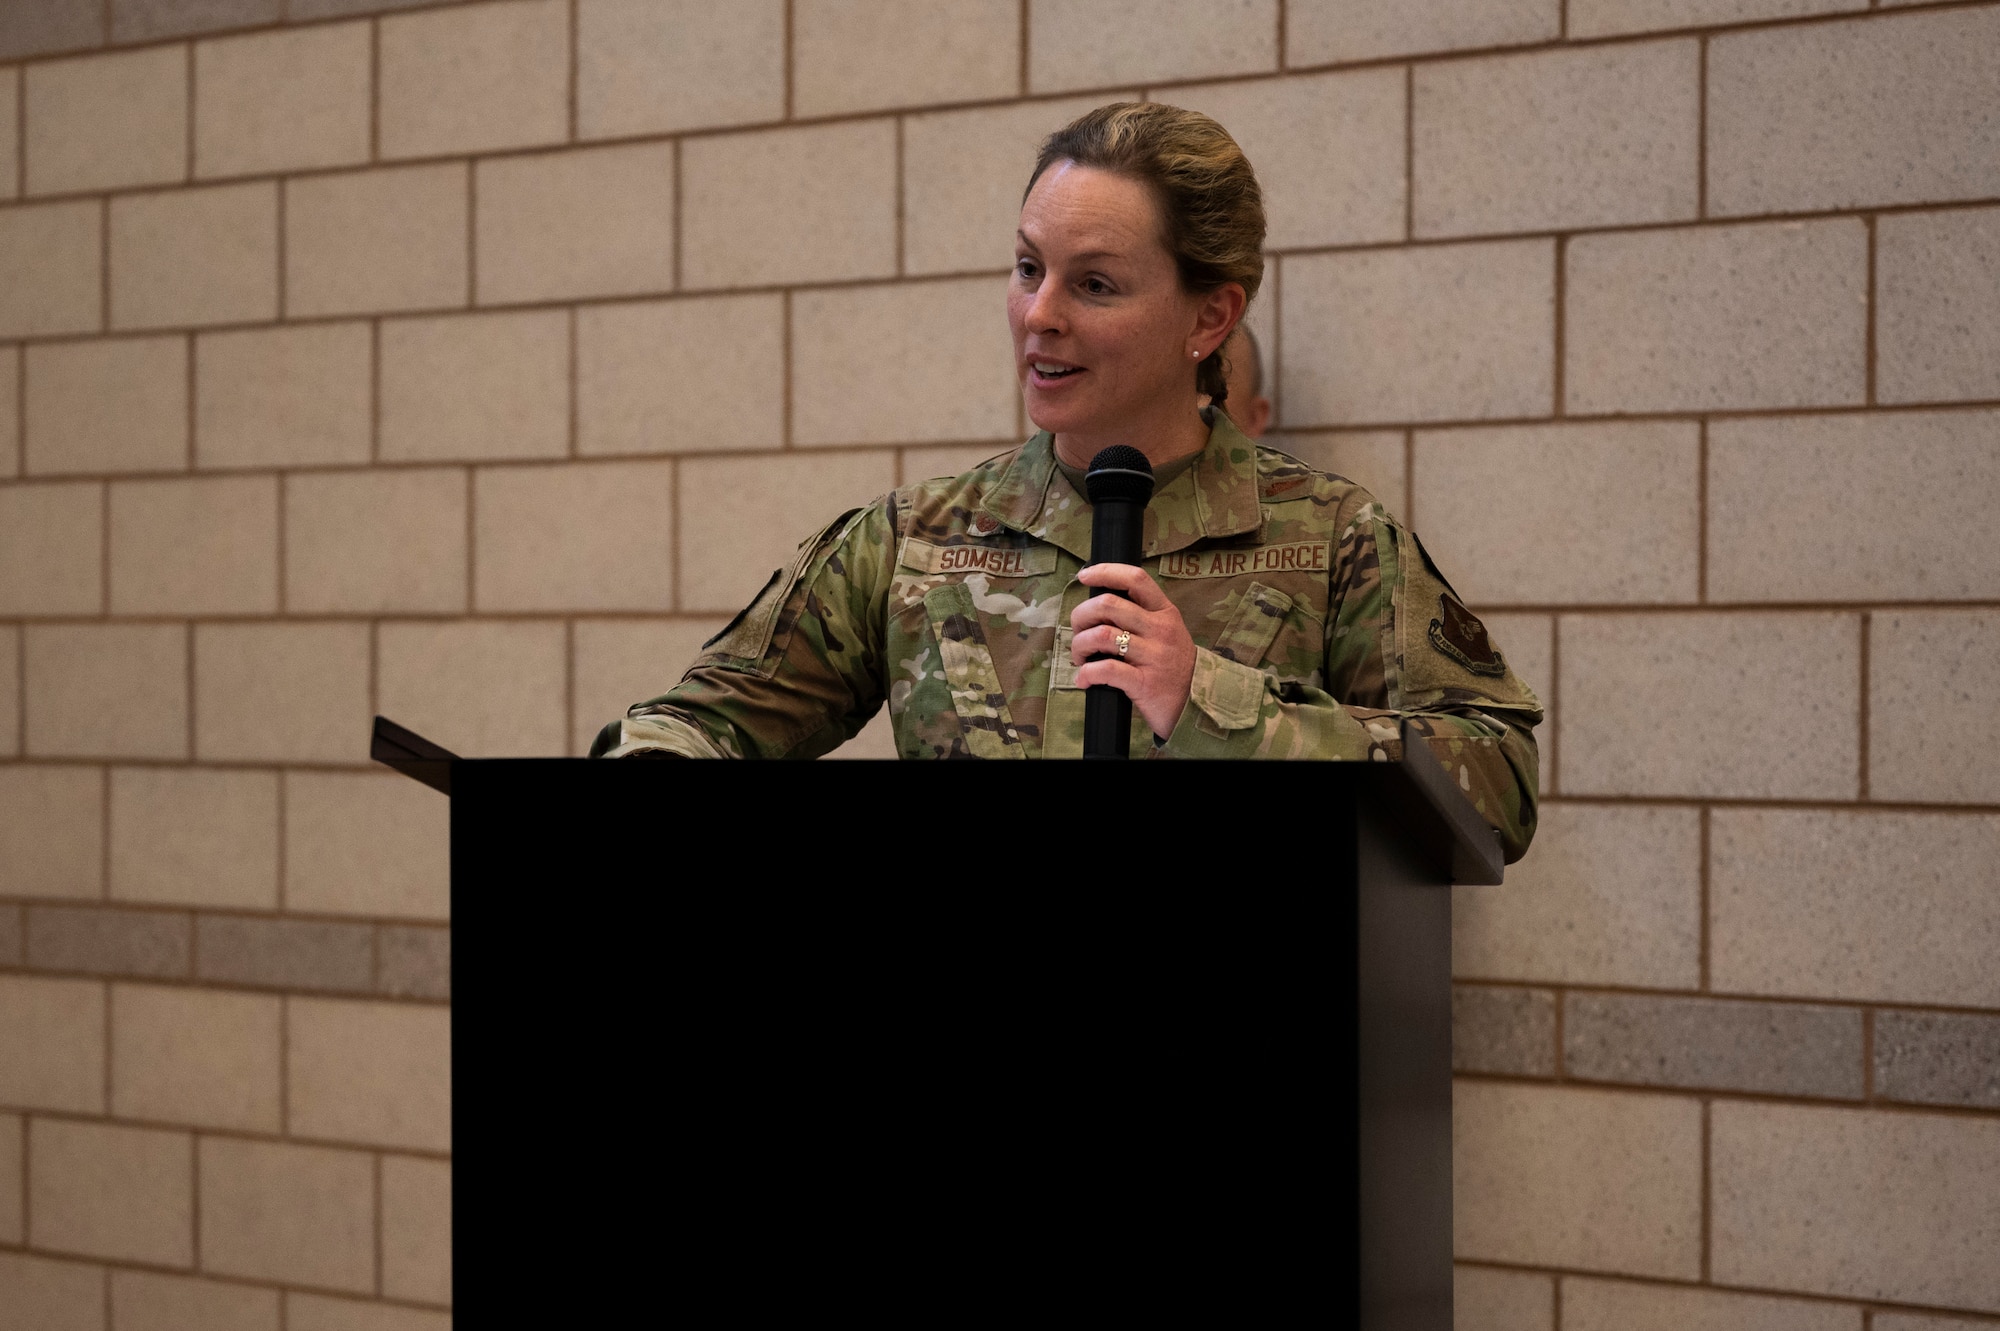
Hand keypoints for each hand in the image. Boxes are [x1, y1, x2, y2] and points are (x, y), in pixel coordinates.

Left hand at [1070, 563, 1195, 738]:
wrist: (1195, 703)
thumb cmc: (1172, 665)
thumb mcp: (1166, 631)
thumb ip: (1140, 615)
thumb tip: (1098, 605)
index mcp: (1164, 612)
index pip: (1135, 579)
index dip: (1105, 572)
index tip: (1084, 576)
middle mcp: (1160, 630)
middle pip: (1109, 604)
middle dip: (1081, 615)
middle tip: (1078, 630)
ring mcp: (1154, 656)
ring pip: (1102, 635)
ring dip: (1080, 645)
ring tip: (1080, 657)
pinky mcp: (1145, 683)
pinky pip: (1106, 670)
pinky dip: (1086, 673)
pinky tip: (1083, 679)